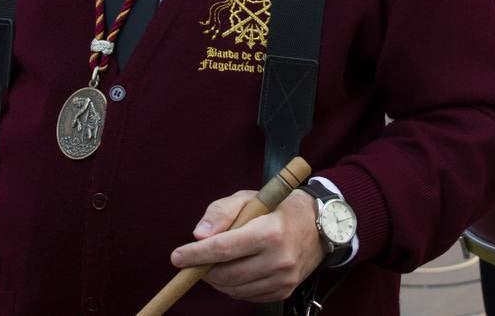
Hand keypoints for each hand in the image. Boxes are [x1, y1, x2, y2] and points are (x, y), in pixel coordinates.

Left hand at [169, 189, 324, 302]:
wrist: (317, 226)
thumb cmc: (277, 208)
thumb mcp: (248, 198)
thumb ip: (220, 212)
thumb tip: (198, 235)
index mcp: (269, 232)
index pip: (224, 249)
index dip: (196, 255)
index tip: (177, 257)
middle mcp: (279, 259)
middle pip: (227, 274)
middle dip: (203, 269)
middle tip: (193, 261)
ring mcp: (283, 278)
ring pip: (235, 289)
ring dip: (216, 280)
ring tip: (212, 265)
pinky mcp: (284, 290)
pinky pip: (248, 296)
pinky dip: (233, 287)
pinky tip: (232, 272)